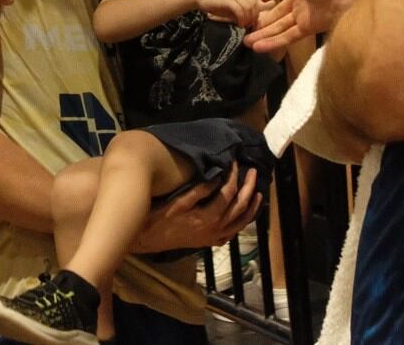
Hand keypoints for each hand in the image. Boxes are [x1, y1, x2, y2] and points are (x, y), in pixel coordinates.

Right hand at [135, 162, 260, 252]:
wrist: (145, 239)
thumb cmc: (158, 217)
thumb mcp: (177, 201)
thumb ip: (199, 190)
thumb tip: (218, 177)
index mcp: (207, 217)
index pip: (228, 193)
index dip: (233, 175)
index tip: (234, 162)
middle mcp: (214, 229)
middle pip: (238, 207)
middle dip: (247, 187)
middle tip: (252, 171)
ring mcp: (213, 237)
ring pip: (240, 223)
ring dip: (251, 208)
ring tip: (258, 193)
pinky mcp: (208, 242)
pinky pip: (231, 234)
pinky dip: (241, 224)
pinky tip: (243, 217)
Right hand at [195, 0, 260, 27]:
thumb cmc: (212, 3)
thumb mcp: (227, 7)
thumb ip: (238, 11)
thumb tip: (248, 20)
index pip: (254, 1)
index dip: (255, 13)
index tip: (251, 22)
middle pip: (253, 4)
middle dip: (253, 16)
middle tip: (249, 26)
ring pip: (248, 8)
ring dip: (248, 19)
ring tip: (244, 26)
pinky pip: (240, 10)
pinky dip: (242, 19)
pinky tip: (239, 24)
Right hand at [239, 0, 361, 51]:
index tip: (254, 0)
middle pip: (277, 10)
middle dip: (262, 18)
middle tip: (244, 26)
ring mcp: (305, 13)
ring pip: (280, 25)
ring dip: (264, 34)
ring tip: (246, 42)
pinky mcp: (310, 28)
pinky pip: (289, 36)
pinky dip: (275, 42)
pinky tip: (259, 47)